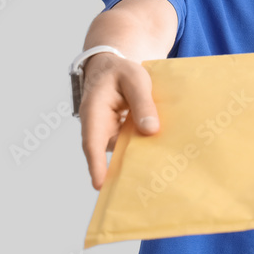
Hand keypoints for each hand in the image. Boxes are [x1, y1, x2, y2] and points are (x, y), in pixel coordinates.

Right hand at [79, 52, 160, 189]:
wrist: (112, 67)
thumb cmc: (121, 72)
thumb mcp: (136, 80)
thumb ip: (143, 103)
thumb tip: (150, 130)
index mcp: (94, 113)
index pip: (93, 142)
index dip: (97, 165)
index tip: (100, 185)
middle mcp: (97, 126)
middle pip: (108, 153)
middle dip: (120, 171)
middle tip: (139, 186)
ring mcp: (108, 132)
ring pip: (121, 150)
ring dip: (135, 159)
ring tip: (156, 172)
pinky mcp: (119, 133)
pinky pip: (129, 144)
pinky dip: (141, 148)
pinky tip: (160, 154)